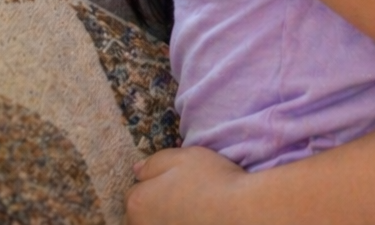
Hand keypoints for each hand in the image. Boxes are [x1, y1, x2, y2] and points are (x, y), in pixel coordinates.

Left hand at [127, 147, 247, 224]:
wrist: (240, 212)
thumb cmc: (211, 180)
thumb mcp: (182, 157)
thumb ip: (154, 162)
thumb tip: (137, 170)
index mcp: (137, 202)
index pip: (134, 194)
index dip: (152, 186)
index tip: (172, 184)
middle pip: (139, 217)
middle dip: (152, 209)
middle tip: (180, 200)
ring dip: (164, 220)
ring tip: (189, 214)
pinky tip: (195, 221)